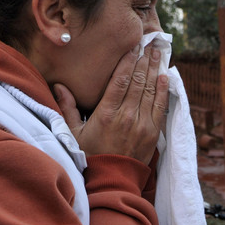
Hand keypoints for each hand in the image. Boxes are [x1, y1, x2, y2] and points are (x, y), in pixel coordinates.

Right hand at [55, 43, 169, 164]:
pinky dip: (163, 90)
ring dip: (156, 70)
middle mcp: (126, 116)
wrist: (112, 179)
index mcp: (106, 114)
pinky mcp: (153, 132)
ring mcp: (142, 124)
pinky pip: (161, 106)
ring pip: (150, 91)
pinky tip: (165, 76)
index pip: (120, 81)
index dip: (128, 62)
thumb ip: (67, 108)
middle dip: (144, 61)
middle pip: (138, 82)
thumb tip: (59, 86)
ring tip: (159, 54)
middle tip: (150, 45)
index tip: (133, 47)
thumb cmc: (91, 155)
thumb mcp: (73, 133)